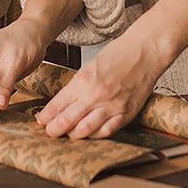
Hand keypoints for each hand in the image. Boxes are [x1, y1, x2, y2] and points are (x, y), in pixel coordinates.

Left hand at [36, 28, 169, 139]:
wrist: (145, 51)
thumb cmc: (119, 54)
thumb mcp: (90, 67)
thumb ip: (77, 86)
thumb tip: (62, 104)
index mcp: (84, 80)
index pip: (58, 105)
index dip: (46, 116)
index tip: (41, 120)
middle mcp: (96, 95)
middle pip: (67, 121)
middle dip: (54, 129)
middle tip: (49, 131)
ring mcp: (112, 106)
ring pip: (84, 131)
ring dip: (72, 135)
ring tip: (67, 134)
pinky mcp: (126, 114)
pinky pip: (106, 132)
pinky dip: (94, 136)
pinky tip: (88, 134)